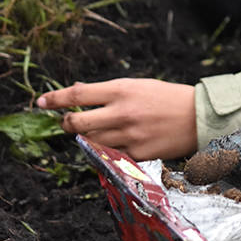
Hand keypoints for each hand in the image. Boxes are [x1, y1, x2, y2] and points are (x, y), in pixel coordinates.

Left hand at [36, 79, 197, 160]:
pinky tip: (115, 143)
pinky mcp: (137, 154)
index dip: (55, 99)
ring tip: (98, 131)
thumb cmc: (167, 98)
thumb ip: (107, 91)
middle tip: (67, 122)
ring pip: (91, 141)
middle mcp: (122, 113)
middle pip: (77, 123)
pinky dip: (107, 150)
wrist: (199, 118)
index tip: (41, 102)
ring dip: (87, 137)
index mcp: (122, 90)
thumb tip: (77, 92)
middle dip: (66, 123)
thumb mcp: (138, 85)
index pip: (77, 94)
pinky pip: (110, 155)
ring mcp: (129, 135)